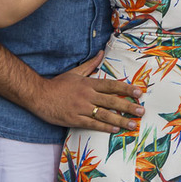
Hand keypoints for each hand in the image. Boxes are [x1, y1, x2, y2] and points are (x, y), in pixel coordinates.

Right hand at [27, 50, 143, 132]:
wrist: (38, 95)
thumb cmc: (58, 84)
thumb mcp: (75, 72)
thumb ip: (91, 64)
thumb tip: (102, 52)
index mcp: (89, 83)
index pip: (112, 85)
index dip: (127, 89)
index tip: (139, 93)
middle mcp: (87, 95)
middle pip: (112, 101)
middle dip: (129, 106)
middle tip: (142, 111)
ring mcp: (81, 108)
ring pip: (105, 115)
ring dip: (121, 120)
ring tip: (133, 124)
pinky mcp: (74, 119)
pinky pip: (92, 124)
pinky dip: (105, 127)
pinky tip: (115, 129)